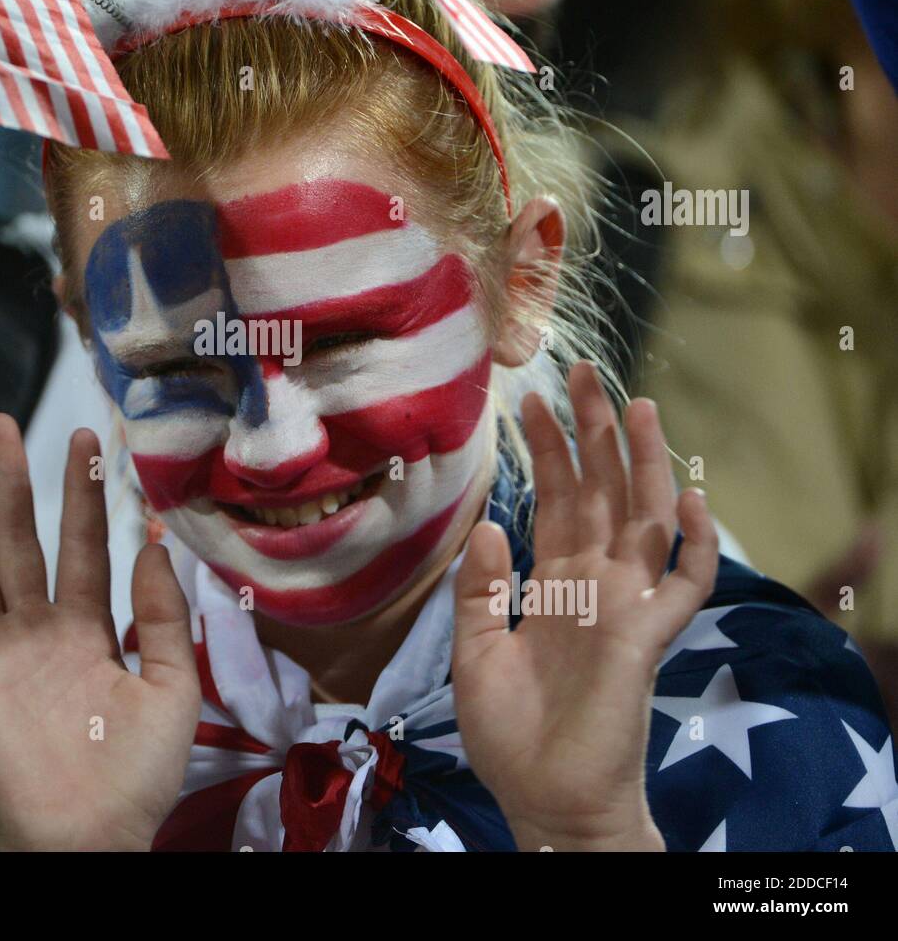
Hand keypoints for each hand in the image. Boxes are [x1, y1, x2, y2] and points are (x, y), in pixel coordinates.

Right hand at [0, 416, 200, 850]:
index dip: (84, 494)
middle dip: (10, 483)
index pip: (85, 545)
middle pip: (19, 542)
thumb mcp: (171, 688)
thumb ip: (163, 617)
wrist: (90, 841)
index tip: (86, 439)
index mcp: (90, 629)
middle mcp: (38, 632)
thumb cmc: (137, 775)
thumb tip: (152, 544)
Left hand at [451, 363, 719, 850]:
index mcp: (554, 582)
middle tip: (580, 370)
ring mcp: (626, 606)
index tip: (530, 400)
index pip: (557, 500)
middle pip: (601, 492)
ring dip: (641, 463)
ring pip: (645, 519)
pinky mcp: (647, 638)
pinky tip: (686, 498)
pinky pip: (684, 586)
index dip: (548, 452)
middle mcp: (594, 583)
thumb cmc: (509, 732)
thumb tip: (491, 524)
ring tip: (634, 404)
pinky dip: (693, 545)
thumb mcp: (476, 651)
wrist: (543, 799)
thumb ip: (483, 590)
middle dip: (592, 433)